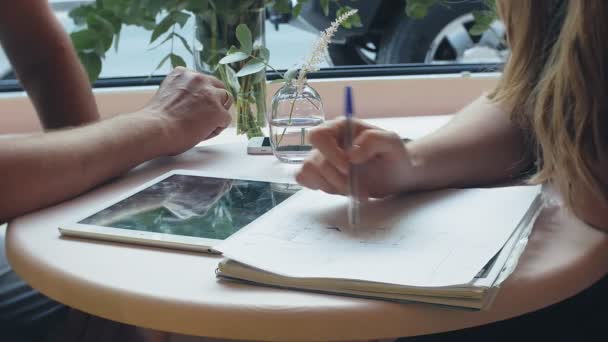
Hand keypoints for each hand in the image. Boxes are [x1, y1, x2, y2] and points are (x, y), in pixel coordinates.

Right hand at [142, 67, 232, 154]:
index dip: (202, 95)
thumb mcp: (167, 93)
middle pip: (218, 87)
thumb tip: (191, 100)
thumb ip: (182, 91)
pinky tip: (203, 133)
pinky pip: (226, 119)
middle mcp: (198, 79)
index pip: (203, 81)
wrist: (155, 130)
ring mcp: (210, 94)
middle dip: (215, 100)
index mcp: (183, 73)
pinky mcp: (217, 110)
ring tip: (203, 125)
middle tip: (205, 115)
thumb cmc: (156, 120)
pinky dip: (218, 127)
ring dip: (219, 112)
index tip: (195, 106)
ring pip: (226, 100)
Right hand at [296, 119, 416, 198]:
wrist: (395, 176)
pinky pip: (305, 179)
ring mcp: (321, 158)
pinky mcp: (319, 175)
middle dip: (336, 178)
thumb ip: (374, 140)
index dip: (329, 153)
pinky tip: (340, 189)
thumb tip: (351, 154)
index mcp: (341, 127)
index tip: (348, 168)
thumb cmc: (394, 155)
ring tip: (355, 191)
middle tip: (359, 188)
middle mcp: (328, 141)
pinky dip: (321, 187)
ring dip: (332, 186)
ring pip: (308, 172)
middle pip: (313, 159)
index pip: (319, 136)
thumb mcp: (392, 143)